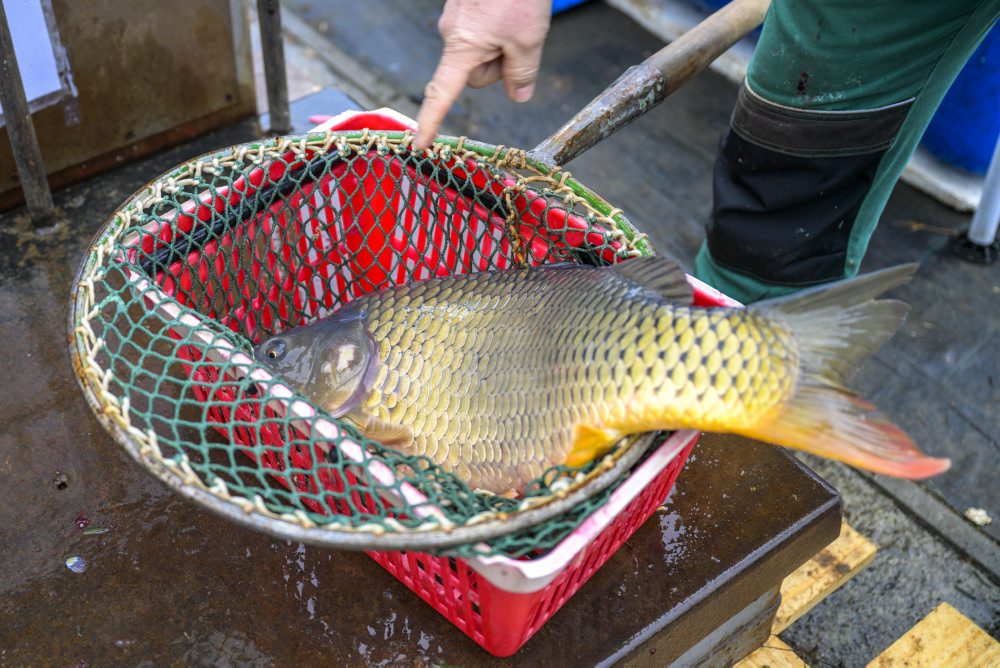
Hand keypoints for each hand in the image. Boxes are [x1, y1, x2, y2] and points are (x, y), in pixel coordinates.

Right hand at [414, 0, 550, 148]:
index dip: (431, 121)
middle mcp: (451, 34)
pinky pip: (482, 31)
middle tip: (519, 43)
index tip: (420, 143)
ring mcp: (456, 19)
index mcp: (461, 48)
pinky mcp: (464, 7)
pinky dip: (498, 28)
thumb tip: (518, 96)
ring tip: (517, 20)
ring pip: (480, 51)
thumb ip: (522, 73)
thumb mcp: (528, 40)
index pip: (441, 93)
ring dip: (501, 45)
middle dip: (498, 67)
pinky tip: (511, 10)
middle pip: (475, 74)